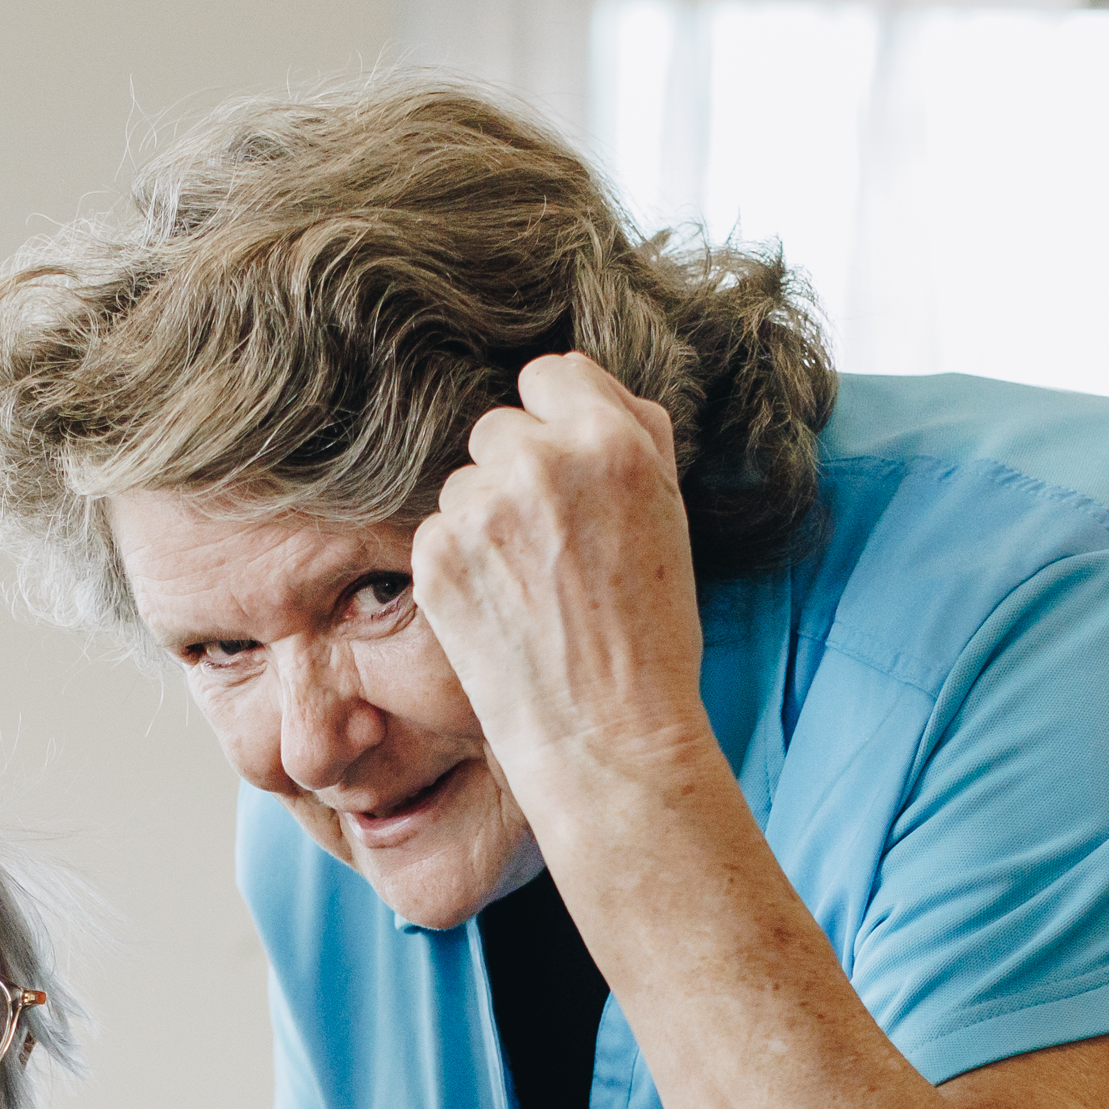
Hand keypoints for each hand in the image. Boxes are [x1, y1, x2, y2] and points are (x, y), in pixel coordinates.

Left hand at [410, 353, 714, 797]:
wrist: (608, 734)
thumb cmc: (651, 632)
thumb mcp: (671, 513)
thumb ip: (632, 434)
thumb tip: (581, 380)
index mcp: (612, 441)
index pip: (551, 373)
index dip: (558, 420)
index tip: (565, 467)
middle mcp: (541, 461)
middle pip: (499, 428)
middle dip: (516, 473)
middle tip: (552, 544)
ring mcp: (481, 508)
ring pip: (465, 483)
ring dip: (486, 521)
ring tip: (531, 587)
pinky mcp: (437, 555)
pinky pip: (438, 531)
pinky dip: (459, 564)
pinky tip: (499, 609)